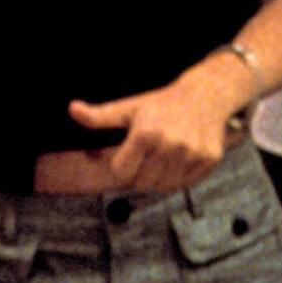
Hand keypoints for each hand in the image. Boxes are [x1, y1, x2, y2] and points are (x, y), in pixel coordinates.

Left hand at [68, 79, 234, 194]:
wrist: (205, 95)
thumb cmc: (161, 104)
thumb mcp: (129, 107)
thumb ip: (99, 116)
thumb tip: (71, 109)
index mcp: (145, 133)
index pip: (121, 172)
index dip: (122, 164)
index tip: (130, 151)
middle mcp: (170, 144)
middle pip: (142, 184)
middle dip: (141, 173)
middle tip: (149, 154)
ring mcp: (192, 153)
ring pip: (164, 187)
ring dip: (161, 177)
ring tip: (165, 156)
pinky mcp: (209, 158)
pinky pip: (186, 183)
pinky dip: (182, 176)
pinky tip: (182, 157)